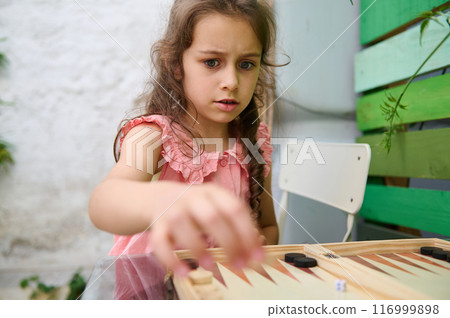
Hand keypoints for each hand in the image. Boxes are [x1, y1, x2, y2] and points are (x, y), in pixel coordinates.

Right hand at [149, 183, 264, 275]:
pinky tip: (183, 272)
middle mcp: (193, 198)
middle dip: (229, 243)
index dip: (248, 232)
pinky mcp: (157, 225)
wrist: (159, 198)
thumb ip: (235, 225)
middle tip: (240, 265)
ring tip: (211, 266)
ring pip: (183, 225)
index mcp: (214, 193)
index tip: (257, 255)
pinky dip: (171, 259)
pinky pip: (160, 242)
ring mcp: (173, 210)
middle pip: (212, 217)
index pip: (234, 209)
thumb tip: (257, 249)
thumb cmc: (197, 209)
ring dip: (198, 248)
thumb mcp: (217, 208)